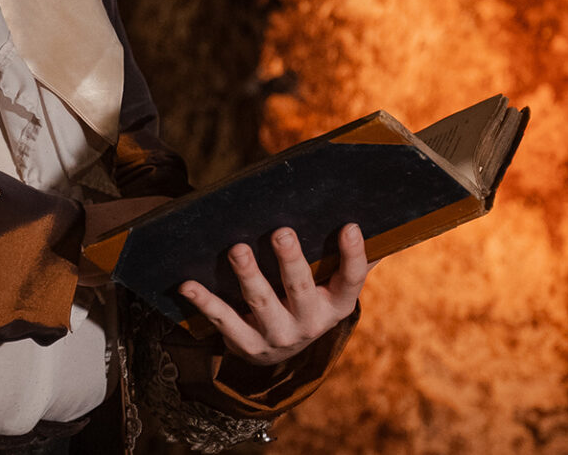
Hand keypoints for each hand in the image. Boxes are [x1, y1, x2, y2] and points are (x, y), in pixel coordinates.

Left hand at [177, 223, 367, 365]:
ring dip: (248, 275)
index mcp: (337, 304)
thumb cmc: (310, 299)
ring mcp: (276, 336)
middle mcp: (310, 323)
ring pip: (260, 303)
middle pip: (300, 290)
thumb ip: (351, 257)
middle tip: (280, 232)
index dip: (353, 255)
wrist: (281, 352)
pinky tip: (188, 284)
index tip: (349, 226)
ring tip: (237, 249)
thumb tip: (379, 216)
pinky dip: (204, 302)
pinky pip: (223, 320)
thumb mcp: (333, 286)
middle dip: (290, 261)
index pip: (350, 280)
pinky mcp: (245, 344)